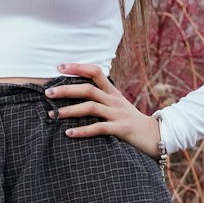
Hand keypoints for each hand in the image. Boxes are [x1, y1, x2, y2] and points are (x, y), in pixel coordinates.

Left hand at [43, 62, 161, 157]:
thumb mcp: (117, 104)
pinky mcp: (121, 129)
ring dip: (70, 110)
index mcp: (112, 92)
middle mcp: (114, 100)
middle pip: (88, 89)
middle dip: (66, 90)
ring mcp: (117, 114)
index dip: (78, 67)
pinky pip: (99, 128)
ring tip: (53, 115)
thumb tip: (78, 92)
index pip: (95, 72)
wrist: (155, 135)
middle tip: (48, 93)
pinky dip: (83, 131)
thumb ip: (102, 97)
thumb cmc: (131, 120)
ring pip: (91, 107)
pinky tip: (69, 134)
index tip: (59, 67)